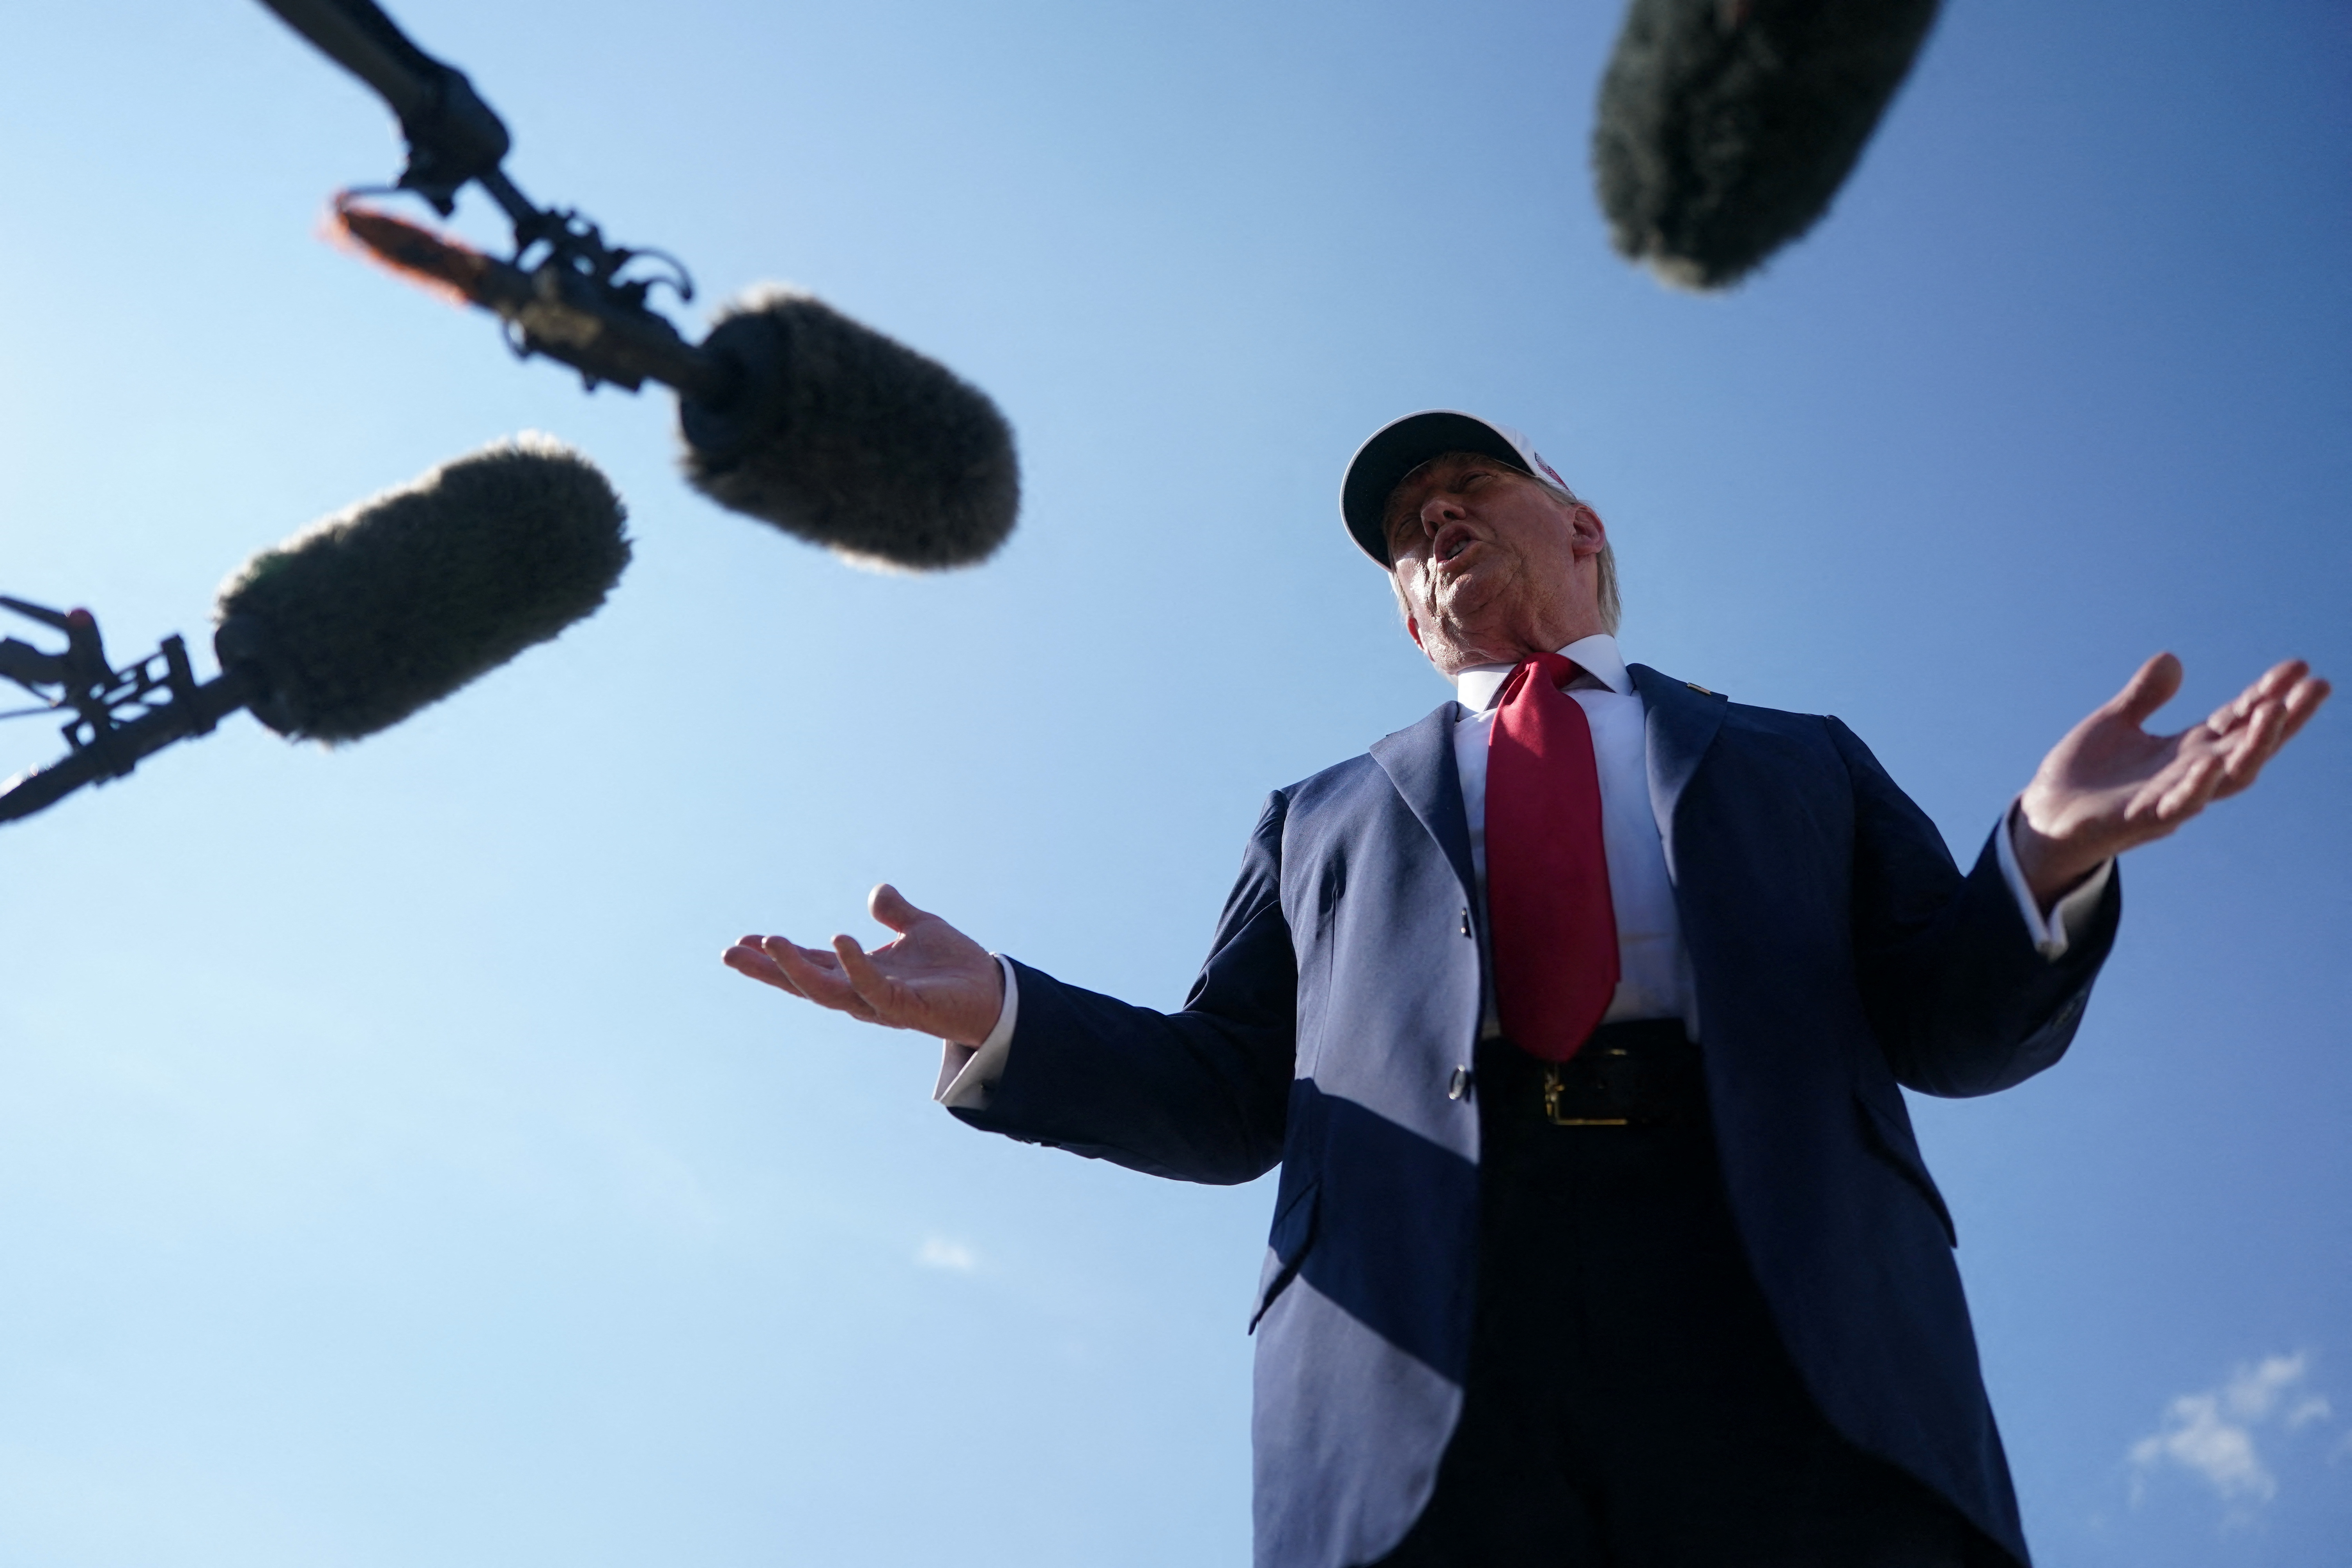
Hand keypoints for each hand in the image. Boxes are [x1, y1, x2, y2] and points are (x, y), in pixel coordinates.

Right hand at [722, 883, 1005, 1045]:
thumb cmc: (955, 968)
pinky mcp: (905, 1006)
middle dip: (767, 971)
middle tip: (730, 953)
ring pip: (828, 991)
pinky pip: (872, 987)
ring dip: (797, 969)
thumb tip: (878, 892)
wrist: (995, 992)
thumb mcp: (921, 929)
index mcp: (859, 975)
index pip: (809, 966)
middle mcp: (862, 994)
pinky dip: (854, 965)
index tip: (742, 942)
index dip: (776, 956)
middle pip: (805, 984)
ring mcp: (881, 1003)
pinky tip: (839, 940)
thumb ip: (896, 913)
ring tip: (770, 943)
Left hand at [2015, 653, 2330, 904]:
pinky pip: (2178, 805)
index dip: (2266, 694)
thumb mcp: (2114, 723)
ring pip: (2228, 777)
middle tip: (2316, 685)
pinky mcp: (2141, 820)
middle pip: (2249, 745)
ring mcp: (2170, 798)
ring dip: (2254, 746)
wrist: (2042, 818)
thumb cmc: (2084, 775)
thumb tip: (2172, 659)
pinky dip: (2198, 785)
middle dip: (2284, 718)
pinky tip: (2211, 761)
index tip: (2296, 666)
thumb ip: (2144, 696)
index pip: (2237, 719)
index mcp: (2186, 750)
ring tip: (2276, 711)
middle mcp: (2189, 775)